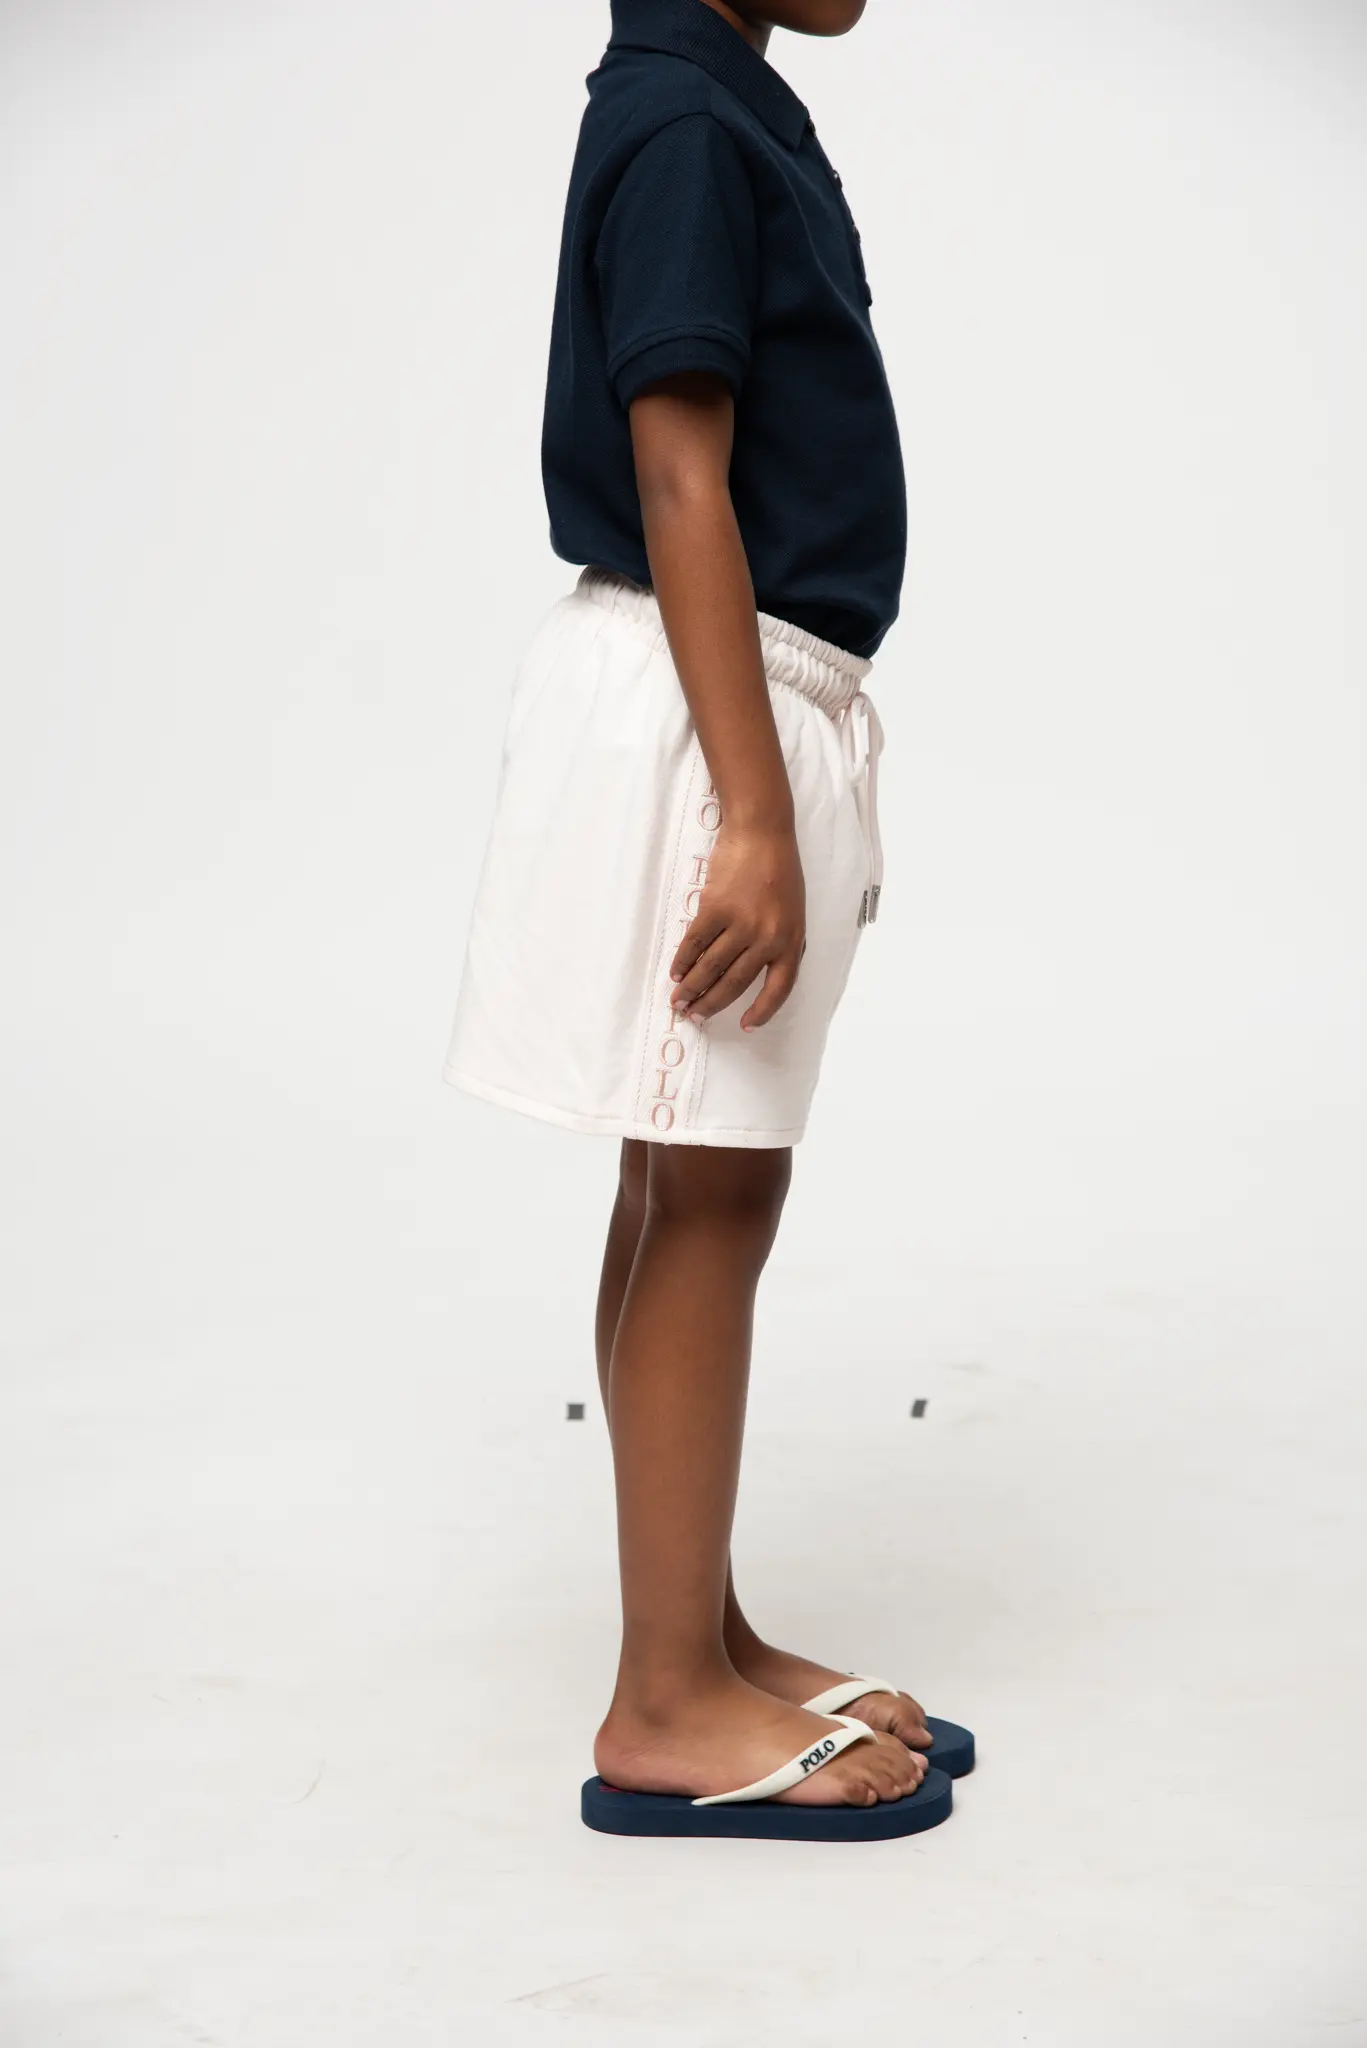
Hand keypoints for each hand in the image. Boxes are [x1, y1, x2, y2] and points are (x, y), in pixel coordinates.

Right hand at [669, 819, 805, 1029]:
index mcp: (792, 941)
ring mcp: (741, 924)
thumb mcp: (794, 912)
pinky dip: (683, 961)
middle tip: (695, 1016)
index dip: (761, 1012)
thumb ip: (782, 943)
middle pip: (736, 984)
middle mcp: (768, 938)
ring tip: (679, 1000)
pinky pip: (695, 944)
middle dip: (712, 1004)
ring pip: (711, 968)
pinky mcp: (716, 908)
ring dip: (692, 988)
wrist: (762, 832)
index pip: (779, 989)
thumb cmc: (779, 870)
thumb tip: (764, 974)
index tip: (745, 1025)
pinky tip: (676, 972)